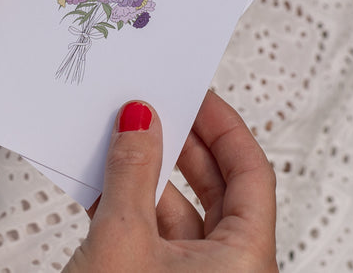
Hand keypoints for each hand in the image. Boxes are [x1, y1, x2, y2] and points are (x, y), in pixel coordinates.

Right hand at [66, 92, 276, 272]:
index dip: (223, 127)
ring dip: (147, 179)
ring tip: (119, 139)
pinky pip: (156, 241)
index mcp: (245, 259)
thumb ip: (131, 172)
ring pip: (180, 217)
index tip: (197, 96)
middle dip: (182, 147)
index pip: (251, 173)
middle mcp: (229, 271)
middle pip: (219, 191)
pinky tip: (102, 183)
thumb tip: (139, 120)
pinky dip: (131, 213)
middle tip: (155, 109)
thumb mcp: (122, 238)